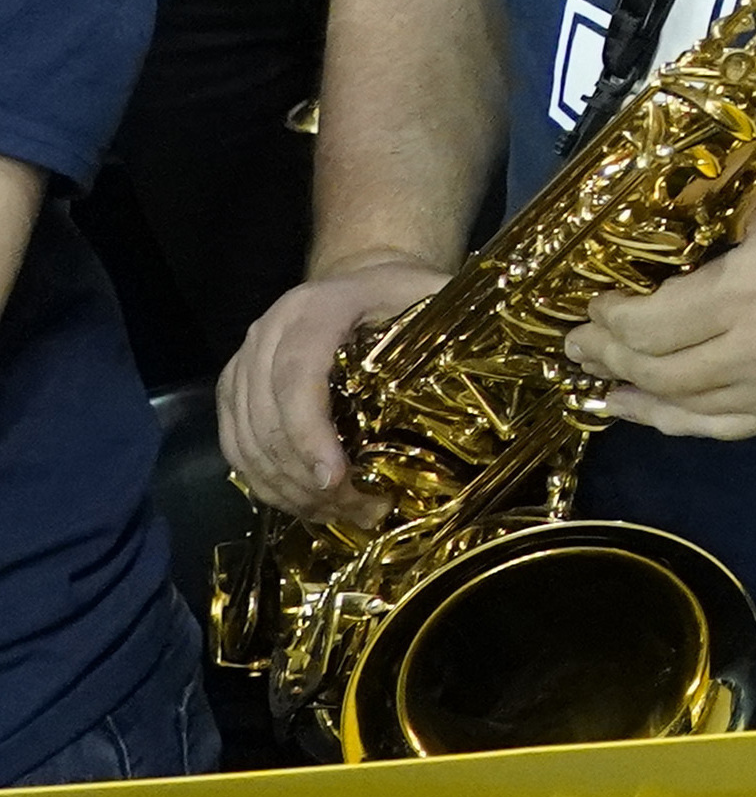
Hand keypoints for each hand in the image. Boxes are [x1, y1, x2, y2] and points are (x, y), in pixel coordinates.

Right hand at [221, 256, 453, 520]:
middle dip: (307, 478)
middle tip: (359, 510)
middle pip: (269, 419)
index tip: (334, 480)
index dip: (309, 433)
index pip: (297, 377)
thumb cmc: (403, 294)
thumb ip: (448, 323)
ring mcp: (243, 363)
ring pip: (247, 442)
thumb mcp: (433, 294)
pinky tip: (307, 505)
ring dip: (288, 490)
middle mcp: (267, 334)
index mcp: (315, 310)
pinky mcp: (233, 390)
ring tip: (342, 514)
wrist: (360, 282)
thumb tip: (482, 365)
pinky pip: (235, 447)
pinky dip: (266, 483)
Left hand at [561, 144, 755, 439]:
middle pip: (656, 370)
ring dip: (631, 392)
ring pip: (683, 407)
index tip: (593, 299)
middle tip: (577, 339)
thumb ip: (724, 177)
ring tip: (598, 376)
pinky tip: (647, 410)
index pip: (651, 323)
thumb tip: (655, 177)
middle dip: (605, 355)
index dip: (609, 318)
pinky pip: (722, 428)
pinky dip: (675, 422)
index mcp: (754, 289)